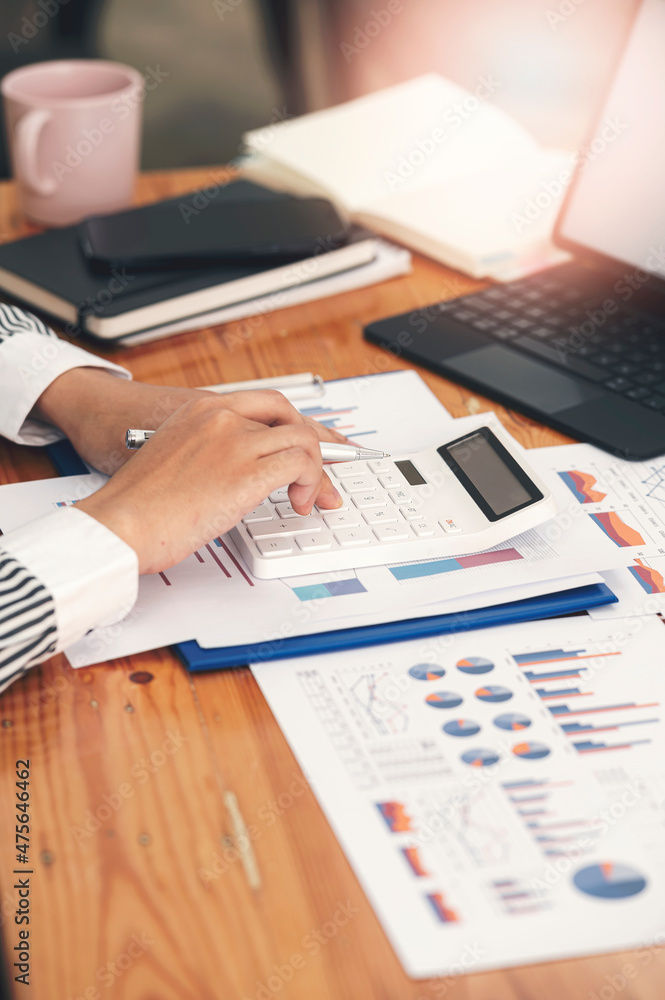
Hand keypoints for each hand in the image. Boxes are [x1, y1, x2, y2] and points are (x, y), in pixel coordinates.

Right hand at [76, 395, 342, 574]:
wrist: (120, 523)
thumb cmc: (138, 505)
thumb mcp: (174, 460)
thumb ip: (209, 454)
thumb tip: (238, 475)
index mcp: (201, 411)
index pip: (267, 404)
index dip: (298, 424)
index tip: (319, 441)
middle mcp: (221, 417)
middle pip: (291, 418)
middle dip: (317, 446)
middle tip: (325, 475)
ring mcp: (235, 441)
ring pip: (303, 440)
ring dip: (316, 472)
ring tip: (305, 499)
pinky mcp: (247, 471)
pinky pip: (302, 464)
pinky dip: (312, 484)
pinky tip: (299, 504)